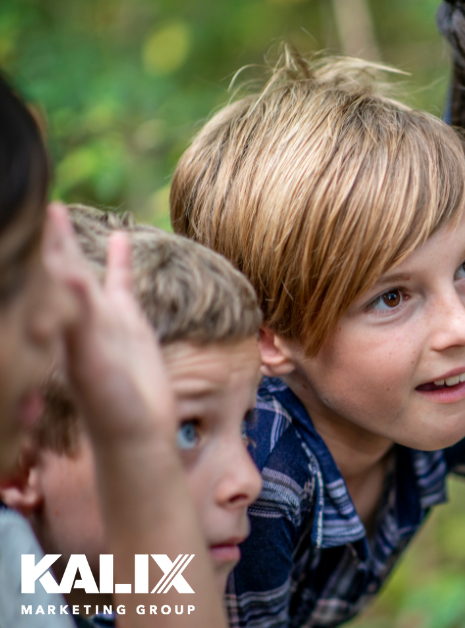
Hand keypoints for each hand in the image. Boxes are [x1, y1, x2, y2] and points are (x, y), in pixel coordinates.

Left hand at [41, 203, 175, 442]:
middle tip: (29, 200)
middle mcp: (76, 317)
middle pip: (53, 265)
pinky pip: (120, 284)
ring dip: (68, 241)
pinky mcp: (127, 324)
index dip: (39, 246)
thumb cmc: (112, 408)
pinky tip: (120, 237)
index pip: (45, 275)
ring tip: (56, 210)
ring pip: (80, 269)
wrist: (135, 434)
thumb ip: (81, 323)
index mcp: (63, 324)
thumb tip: (69, 278)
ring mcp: (101, 318)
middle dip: (42, 236)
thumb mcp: (92, 363)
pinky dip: (119, 260)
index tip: (25, 212)